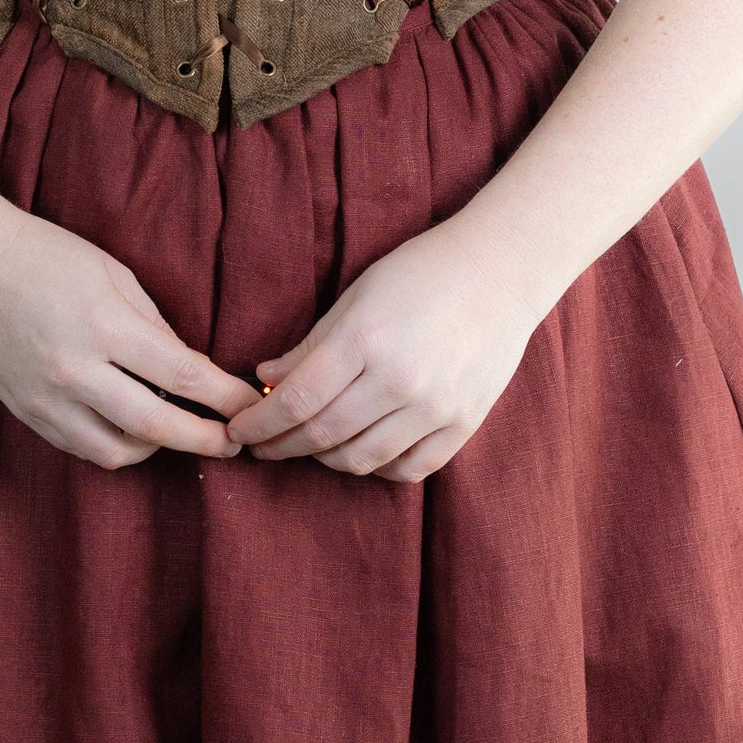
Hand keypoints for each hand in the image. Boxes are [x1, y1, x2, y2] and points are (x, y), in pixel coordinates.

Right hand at [0, 196, 261, 468]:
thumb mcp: (112, 273)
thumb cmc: (44, 254)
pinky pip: (82, 448)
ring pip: (116, 453)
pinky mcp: (27, 412)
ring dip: (155, 448)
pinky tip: (129, 428)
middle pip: (155, 427)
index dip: (224, 397)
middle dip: (203, 439)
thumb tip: (190, 371)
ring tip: (173, 431)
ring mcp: (46, 398)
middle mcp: (74, 370)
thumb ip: (154, 326)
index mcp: (103, 325)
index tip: (249, 406)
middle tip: (232, 443)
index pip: (182, 376)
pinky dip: (113, 444)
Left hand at [223, 214, 549, 480]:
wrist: (502, 272)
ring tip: (311, 445)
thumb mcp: (357, 297)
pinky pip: (407, 470)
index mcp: (365, 340)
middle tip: (264, 447)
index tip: (240, 433)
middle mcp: (400, 380)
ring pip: (360, 460)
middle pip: (322, 436)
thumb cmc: (421, 274)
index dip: (259, 424)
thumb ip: (311, 345)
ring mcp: (435, 407)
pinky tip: (363, 451)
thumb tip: (266, 380)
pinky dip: (377, 468)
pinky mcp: (462, 424)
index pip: (296, 401)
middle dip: (282, 447)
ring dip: (325, 459)